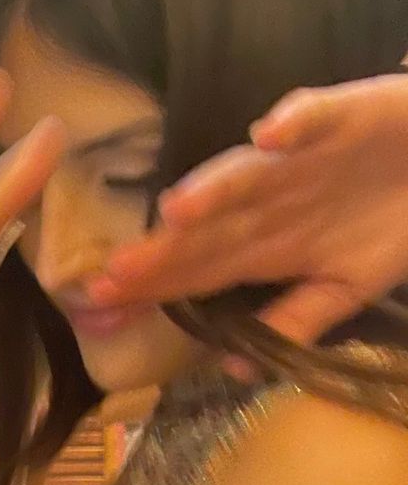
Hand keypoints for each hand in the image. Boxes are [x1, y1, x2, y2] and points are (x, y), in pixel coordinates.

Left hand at [88, 73, 407, 346]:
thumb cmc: (386, 221)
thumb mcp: (345, 287)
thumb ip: (295, 322)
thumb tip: (233, 368)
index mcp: (265, 244)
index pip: (197, 271)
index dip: (154, 290)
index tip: (105, 310)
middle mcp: (267, 200)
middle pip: (206, 230)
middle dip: (161, 253)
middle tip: (113, 275)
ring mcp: (296, 158)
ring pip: (246, 175)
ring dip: (212, 190)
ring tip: (176, 211)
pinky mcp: (337, 115)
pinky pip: (312, 117)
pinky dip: (293, 123)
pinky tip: (270, 135)